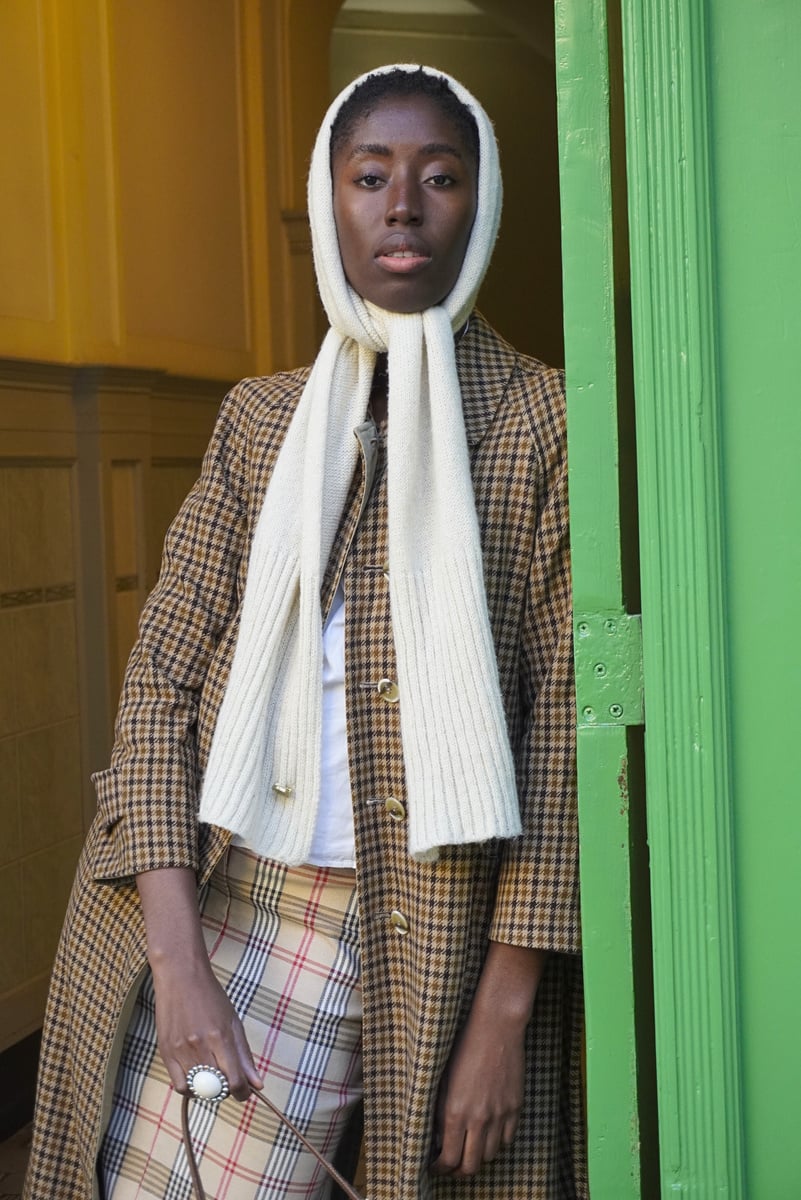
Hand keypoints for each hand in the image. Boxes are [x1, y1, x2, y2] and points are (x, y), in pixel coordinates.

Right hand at [150, 953, 262, 1101]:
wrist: (180, 976)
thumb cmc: (210, 995)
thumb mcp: (233, 1021)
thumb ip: (244, 1055)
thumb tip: (258, 1084)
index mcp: (221, 1037)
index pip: (235, 1081)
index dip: (243, 1092)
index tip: (245, 1092)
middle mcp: (200, 1046)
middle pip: (217, 1088)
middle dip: (227, 1090)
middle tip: (230, 1081)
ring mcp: (180, 1050)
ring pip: (198, 1090)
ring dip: (209, 1089)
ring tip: (213, 1075)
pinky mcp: (165, 1052)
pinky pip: (179, 1085)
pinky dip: (191, 1088)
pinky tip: (197, 1077)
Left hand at [430, 1004, 525, 1175]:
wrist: (496, 1027)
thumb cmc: (464, 1047)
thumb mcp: (443, 1079)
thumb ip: (441, 1111)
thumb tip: (440, 1137)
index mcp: (456, 1111)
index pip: (448, 1158)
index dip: (441, 1169)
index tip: (435, 1167)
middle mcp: (479, 1118)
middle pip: (471, 1165)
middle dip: (459, 1171)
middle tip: (452, 1167)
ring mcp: (500, 1114)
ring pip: (491, 1155)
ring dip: (478, 1156)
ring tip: (470, 1148)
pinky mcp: (516, 1107)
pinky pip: (507, 1138)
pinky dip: (497, 1142)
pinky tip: (489, 1133)